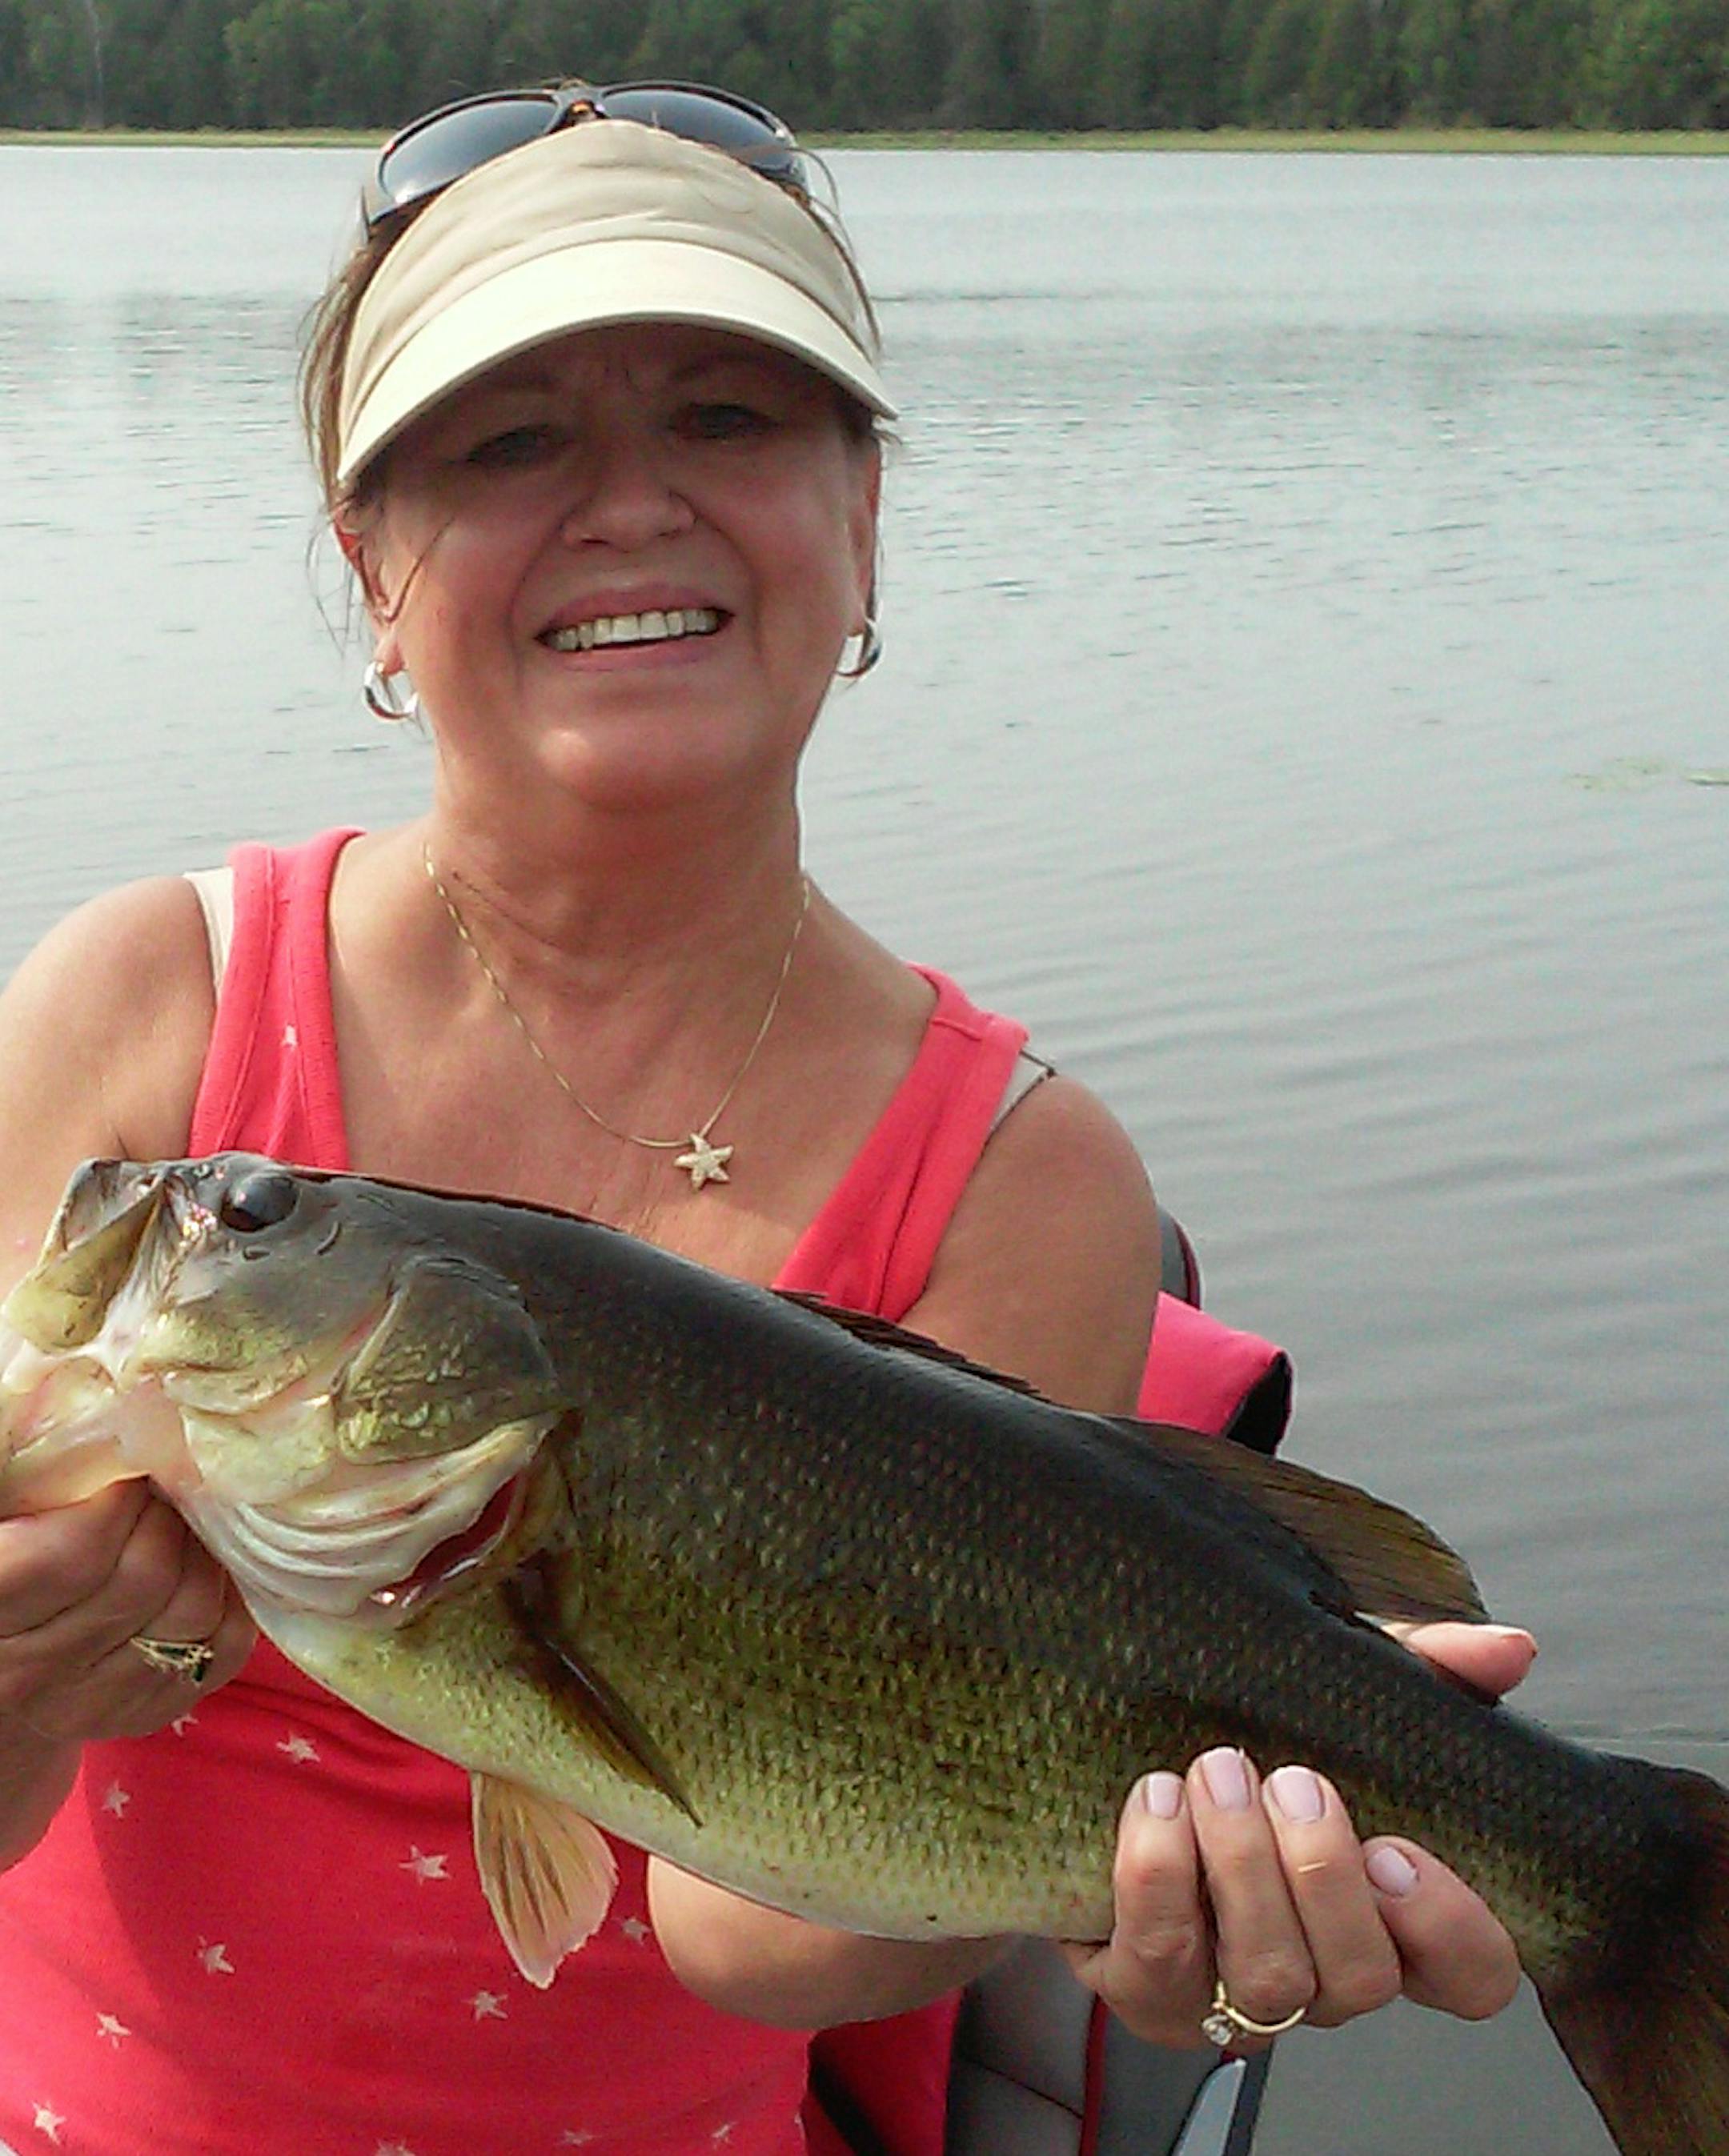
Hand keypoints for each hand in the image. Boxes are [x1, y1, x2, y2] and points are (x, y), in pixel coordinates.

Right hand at [0, 1483, 253, 1748]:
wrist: (0, 1668)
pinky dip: (232, 1599)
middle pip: (144, 1576)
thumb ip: (42, 1488)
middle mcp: (31, 1669)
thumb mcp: (4, 1524)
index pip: (70, 1555)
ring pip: (193, 1611)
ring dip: (206, 1551)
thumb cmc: (7, 1559)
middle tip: (166, 1487)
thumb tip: (109, 1425)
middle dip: (168, 1515)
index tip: (128, 1472)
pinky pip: (223, 1649)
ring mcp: (91, 1701)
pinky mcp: (143, 1713)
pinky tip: (208, 1569)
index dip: (114, 1503)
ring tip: (186, 1523)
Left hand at [1060, 1622, 1532, 2047]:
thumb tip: (1508, 1648)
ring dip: (1243, 1868)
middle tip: (1289, 1778)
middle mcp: (1325, 1977)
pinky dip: (1158, 1877)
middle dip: (1324, 1875)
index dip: (1448, 1926)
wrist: (1102, 1773)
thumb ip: (1424, 1671)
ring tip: (1215, 1773)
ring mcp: (1238, 1998)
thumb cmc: (1249, 1745)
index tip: (1395, 1845)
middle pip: (1363, 1977)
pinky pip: (1161, 1966)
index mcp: (1389, 1918)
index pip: (1472, 1973)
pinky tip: (1154, 1802)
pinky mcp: (1151, 1995)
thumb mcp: (1338, 1697)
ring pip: (1271, 1976)